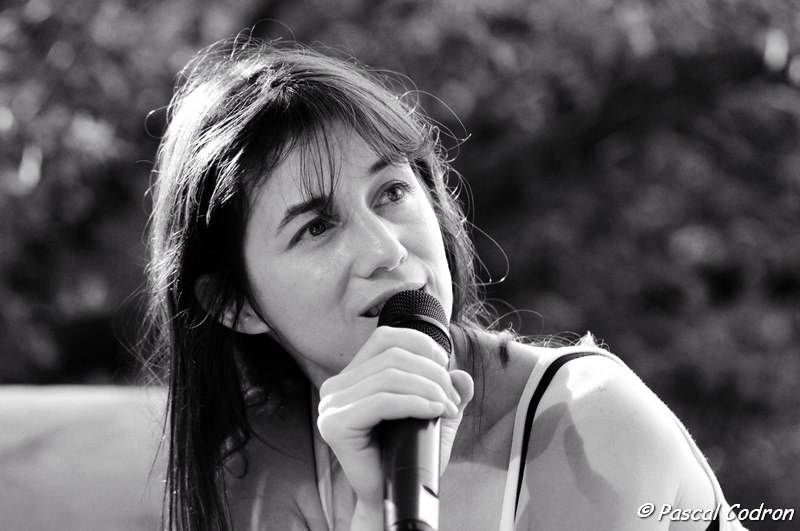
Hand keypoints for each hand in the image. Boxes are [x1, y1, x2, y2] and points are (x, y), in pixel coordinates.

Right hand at [317, 326, 473, 510]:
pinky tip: (434, 412)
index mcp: (352, 377)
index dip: (420, 345)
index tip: (446, 369)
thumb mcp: (434, 417)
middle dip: (433, 374)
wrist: (389, 498)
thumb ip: (449, 394)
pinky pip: (382, 401)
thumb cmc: (406, 457)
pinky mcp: (336, 424)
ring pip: (390, 376)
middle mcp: (336, 387)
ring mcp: (331, 405)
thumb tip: (464, 376)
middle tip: (452, 401)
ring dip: (429, 389)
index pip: (385, 338)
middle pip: (393, 356)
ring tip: (447, 409)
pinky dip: (415, 403)